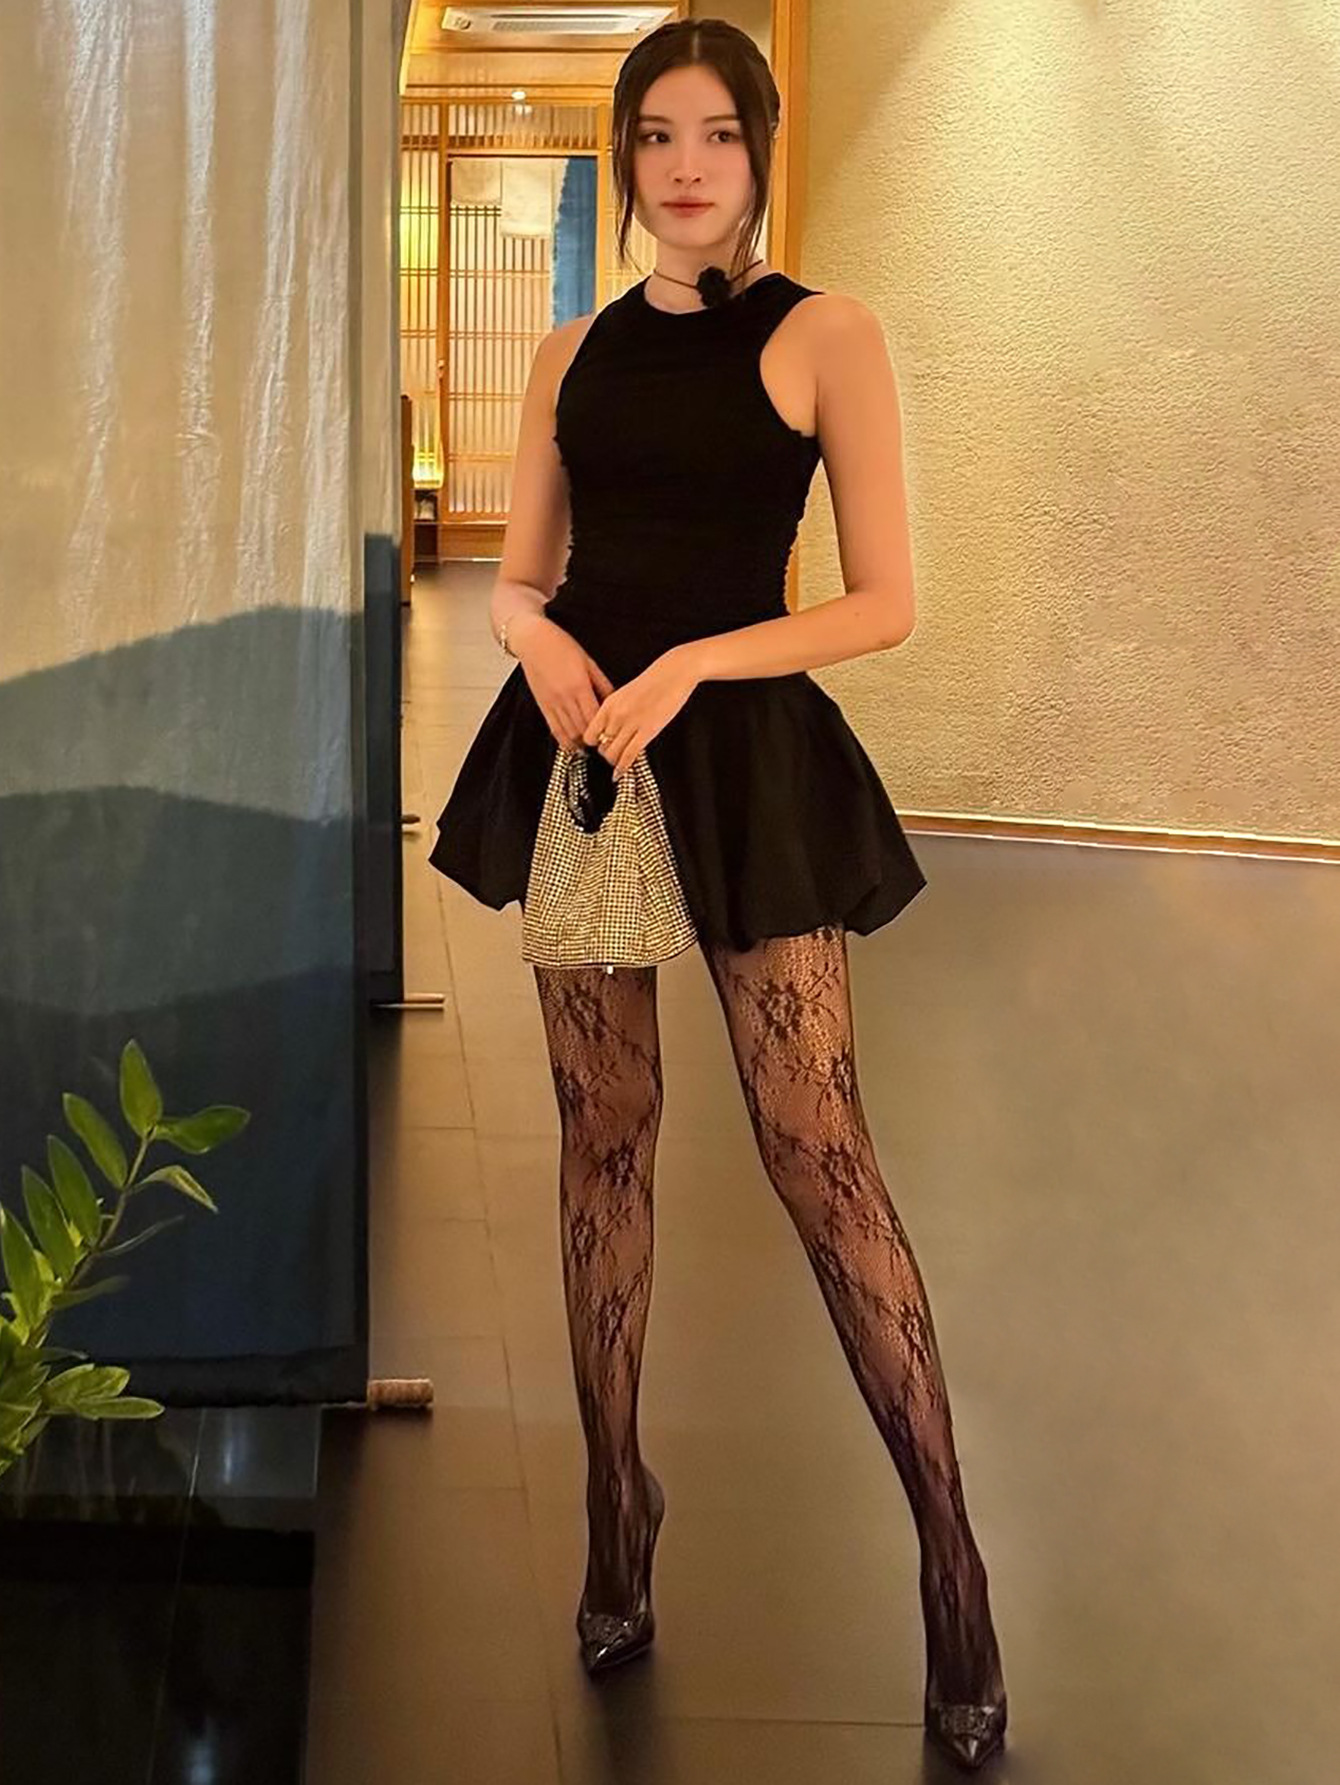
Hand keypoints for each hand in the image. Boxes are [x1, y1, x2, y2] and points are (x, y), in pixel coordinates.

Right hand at [513, 615, 615, 751]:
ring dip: (580, 743)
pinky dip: (564, 740)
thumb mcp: (589, 662)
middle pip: (583, 729)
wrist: (533, 641)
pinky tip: (573, 744)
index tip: (613, 732)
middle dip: (594, 739)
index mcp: (579, 686)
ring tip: (591, 745)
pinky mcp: (542, 706)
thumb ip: (602, 683)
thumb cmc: (561, 646)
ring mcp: (552, 703)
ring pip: (568, 733)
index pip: (595, 717)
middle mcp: (565, 698)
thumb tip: (614, 701)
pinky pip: (554, 729)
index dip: (604, 729)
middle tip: (604, 742)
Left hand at [582, 646, 700, 779]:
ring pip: (613, 754)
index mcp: (609, 704)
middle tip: (613, 755)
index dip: (592, 744)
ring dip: (615, 761)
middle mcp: (616, 715)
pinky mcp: (647, 731)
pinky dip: (623, 767)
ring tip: (620, 762)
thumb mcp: (625, 693)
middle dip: (606, 753)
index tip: (598, 746)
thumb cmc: (653, 681)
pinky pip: (629, 755)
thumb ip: (615, 711)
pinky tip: (621, 773)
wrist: (673, 673)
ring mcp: (631, 723)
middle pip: (600, 746)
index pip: (589, 733)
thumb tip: (609, 729)